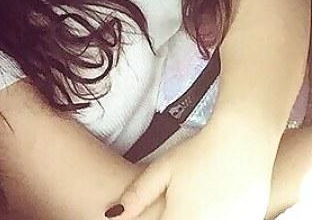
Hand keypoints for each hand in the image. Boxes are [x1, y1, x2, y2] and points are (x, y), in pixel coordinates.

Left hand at [107, 124, 274, 218]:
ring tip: (192, 196)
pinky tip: (208, 201)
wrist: (242, 144)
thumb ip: (138, 195)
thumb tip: (114, 214)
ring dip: (190, 216)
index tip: (154, 211)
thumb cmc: (200, 153)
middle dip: (170, 216)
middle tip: (175, 199)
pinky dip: (210, 216)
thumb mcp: (162, 169)